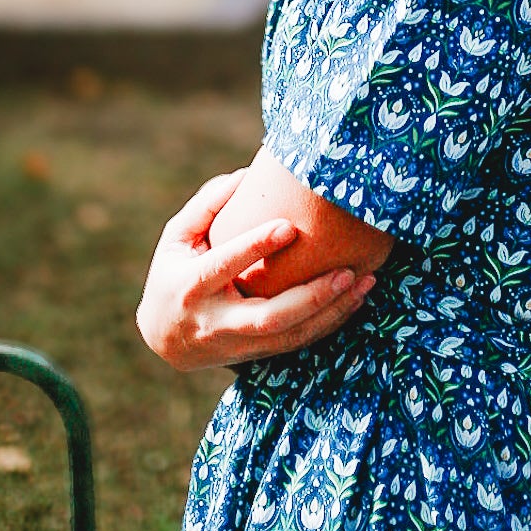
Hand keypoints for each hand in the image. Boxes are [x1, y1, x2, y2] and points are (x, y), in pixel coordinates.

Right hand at [136, 171, 374, 371]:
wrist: (164, 339)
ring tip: (365, 282)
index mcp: (191, 286)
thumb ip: (207, 205)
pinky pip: (298, 343)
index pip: (225, 266)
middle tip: (347, 271)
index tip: (289, 226)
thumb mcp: (177, 237)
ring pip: (290, 336)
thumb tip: (246, 175)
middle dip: (310, 297)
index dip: (255, 247)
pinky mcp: (256, 355)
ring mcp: (238, 344)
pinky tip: (355, 299)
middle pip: (267, 318)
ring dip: (331, 312)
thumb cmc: (173, 273)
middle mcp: (215, 322)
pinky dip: (329, 323)